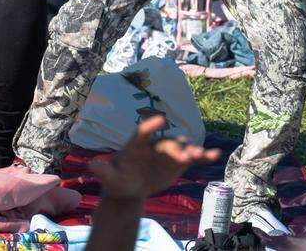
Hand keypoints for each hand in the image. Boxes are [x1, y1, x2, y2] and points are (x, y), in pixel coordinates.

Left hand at [89, 116, 220, 200]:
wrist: (131, 187)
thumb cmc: (118, 180)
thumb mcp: (110, 178)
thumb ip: (104, 171)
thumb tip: (91, 165)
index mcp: (136, 144)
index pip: (143, 132)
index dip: (151, 125)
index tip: (161, 119)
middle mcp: (155, 144)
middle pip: (166, 143)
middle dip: (176, 148)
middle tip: (185, 156)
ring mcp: (168, 152)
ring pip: (181, 147)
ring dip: (191, 150)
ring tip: (201, 155)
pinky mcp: (178, 162)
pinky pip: (191, 157)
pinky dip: (202, 155)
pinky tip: (214, 155)